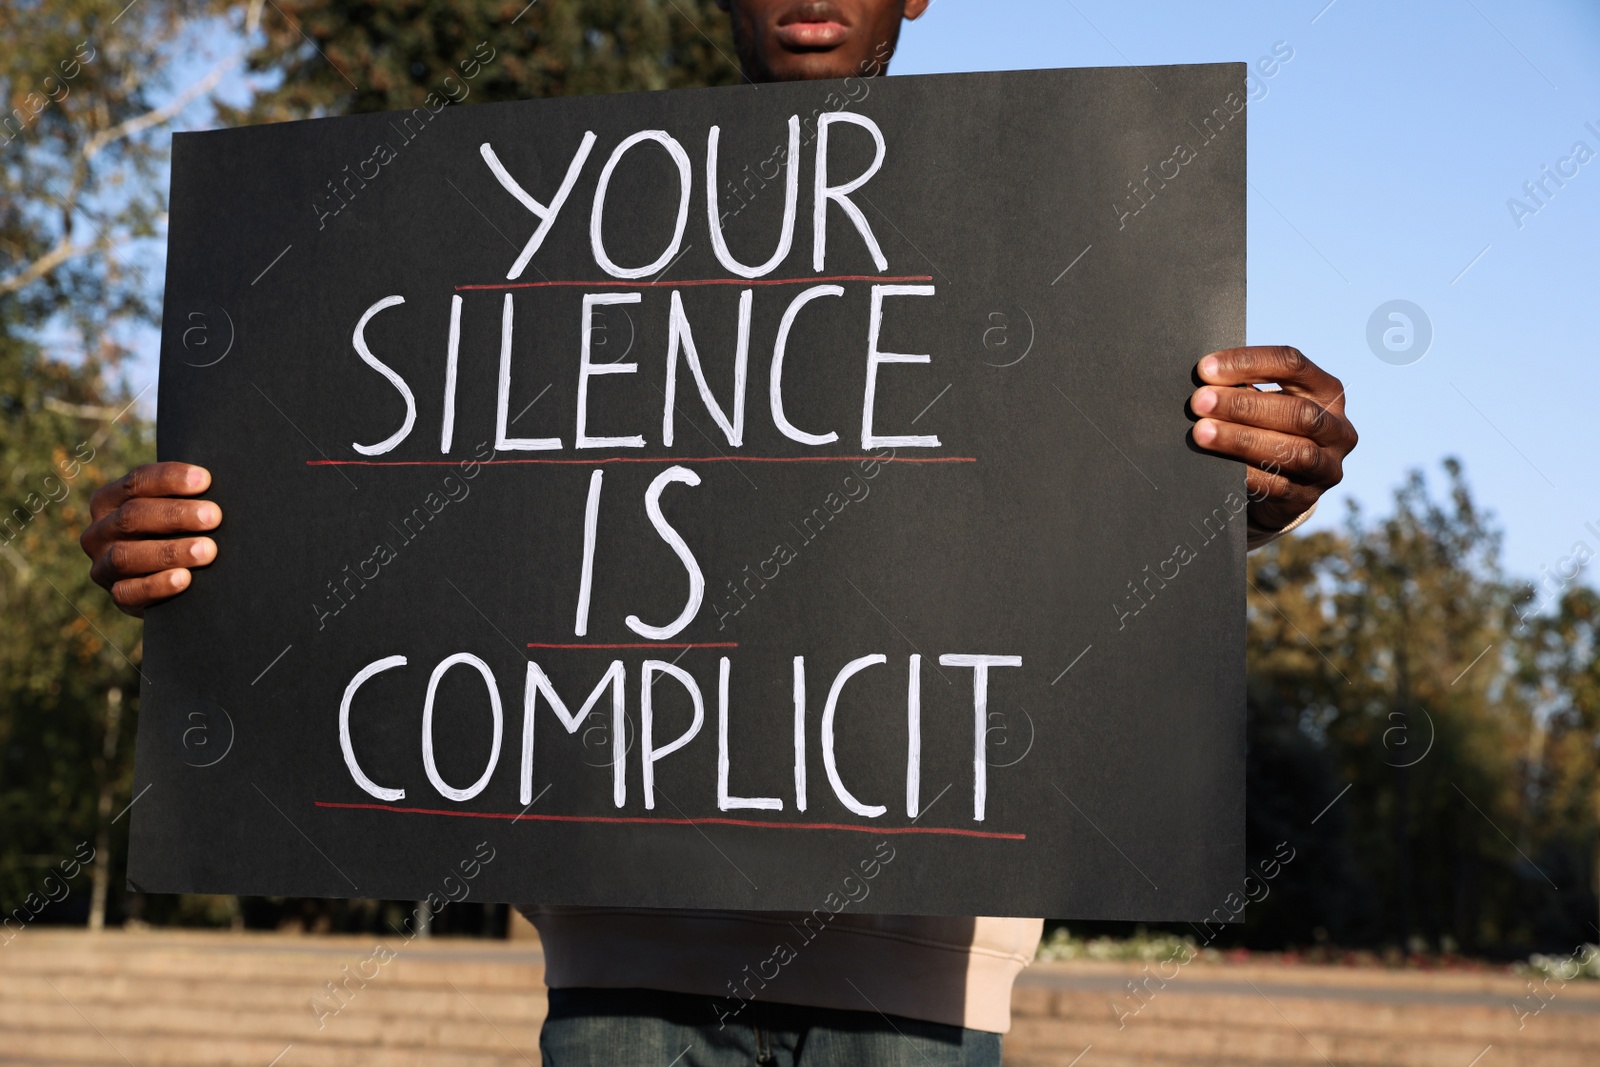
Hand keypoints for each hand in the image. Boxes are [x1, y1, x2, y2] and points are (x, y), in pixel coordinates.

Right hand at [80, 463, 220, 616]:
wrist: (167, 582)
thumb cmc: (176, 532)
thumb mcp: (171, 510)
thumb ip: (185, 497)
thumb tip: (215, 486)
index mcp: (108, 501)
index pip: (136, 482)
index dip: (169, 479)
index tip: (205, 480)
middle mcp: (99, 532)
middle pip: (132, 516)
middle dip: (175, 515)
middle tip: (213, 516)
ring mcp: (103, 566)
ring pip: (126, 556)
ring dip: (170, 552)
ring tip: (207, 550)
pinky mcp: (116, 595)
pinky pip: (130, 592)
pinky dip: (158, 585)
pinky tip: (184, 578)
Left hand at [1189, 346, 1356, 533]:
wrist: (1280, 485)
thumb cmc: (1266, 428)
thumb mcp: (1267, 402)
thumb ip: (1245, 387)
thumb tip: (1205, 380)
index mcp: (1327, 391)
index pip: (1292, 365)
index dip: (1248, 363)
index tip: (1205, 368)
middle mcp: (1336, 428)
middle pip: (1296, 412)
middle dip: (1243, 405)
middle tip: (1199, 402)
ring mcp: (1327, 466)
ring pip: (1292, 451)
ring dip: (1241, 440)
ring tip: (1201, 432)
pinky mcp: (1306, 498)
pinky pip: (1276, 486)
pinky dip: (1244, 473)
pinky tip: (1217, 465)